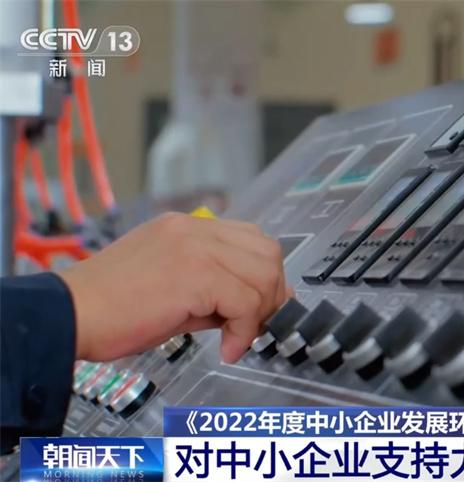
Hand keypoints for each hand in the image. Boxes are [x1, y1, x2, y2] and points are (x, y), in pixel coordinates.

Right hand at [59, 212, 290, 362]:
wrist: (67, 315)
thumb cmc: (110, 308)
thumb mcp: (173, 288)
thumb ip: (214, 288)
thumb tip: (255, 306)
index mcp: (187, 227)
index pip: (252, 239)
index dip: (264, 276)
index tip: (259, 308)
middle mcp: (195, 229)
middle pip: (267, 252)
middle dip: (271, 293)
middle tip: (254, 325)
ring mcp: (195, 247)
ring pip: (263, 274)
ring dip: (259, 313)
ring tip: (236, 338)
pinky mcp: (195, 274)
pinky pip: (245, 301)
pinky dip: (244, 331)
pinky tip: (227, 349)